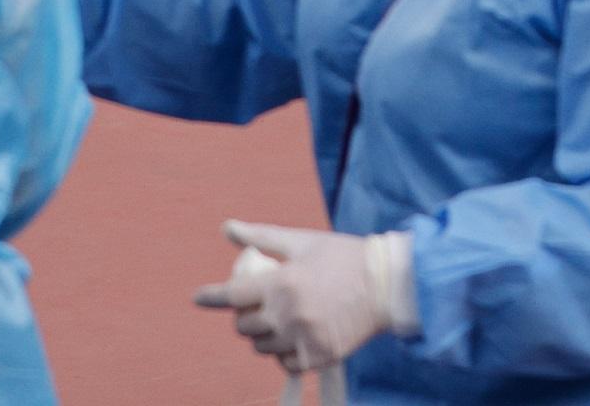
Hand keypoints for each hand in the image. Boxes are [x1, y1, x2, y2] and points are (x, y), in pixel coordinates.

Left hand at [196, 221, 413, 373]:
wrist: (390, 283)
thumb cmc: (344, 257)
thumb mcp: (303, 241)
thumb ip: (262, 237)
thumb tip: (226, 226)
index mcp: (282, 282)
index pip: (232, 295)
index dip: (211, 296)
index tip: (199, 297)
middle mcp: (288, 313)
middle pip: (243, 326)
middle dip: (246, 315)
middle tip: (262, 304)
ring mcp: (303, 338)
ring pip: (262, 347)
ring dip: (265, 335)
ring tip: (282, 320)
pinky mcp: (319, 356)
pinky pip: (285, 363)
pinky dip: (287, 352)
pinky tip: (298, 336)